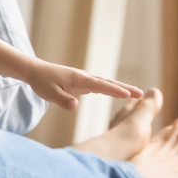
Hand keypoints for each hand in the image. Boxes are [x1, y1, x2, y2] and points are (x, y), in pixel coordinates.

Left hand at [28, 60, 142, 111]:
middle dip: (125, 88)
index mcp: (79, 79)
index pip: (101, 86)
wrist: (35, 71)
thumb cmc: (42, 82)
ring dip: (121, 88)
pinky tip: (118, 93)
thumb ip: (62, 100)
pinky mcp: (82, 83)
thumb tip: (75, 106)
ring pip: (107, 84)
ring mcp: (85, 79)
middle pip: (109, 83)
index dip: (114, 91)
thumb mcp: (49, 94)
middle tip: (141, 94)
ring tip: (136, 94)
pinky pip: (101, 86)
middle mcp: (85, 77)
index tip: (129, 95)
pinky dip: (112, 89)